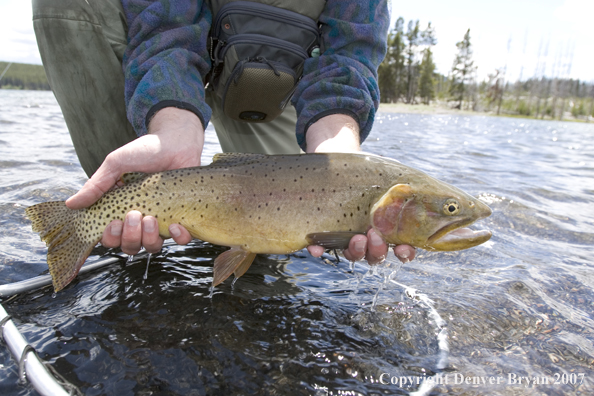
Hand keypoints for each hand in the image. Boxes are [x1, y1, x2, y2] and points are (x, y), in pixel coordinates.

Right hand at [65, 108, 203, 253]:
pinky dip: (178, 237)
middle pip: (130, 246)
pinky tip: (175, 224)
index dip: (110, 238)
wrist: (176, 142)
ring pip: (152, 247)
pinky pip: (181, 239)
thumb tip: (71, 204)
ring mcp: (161, 220)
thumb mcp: (116, 164)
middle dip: (129, 236)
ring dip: (149, 238)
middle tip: (134, 215)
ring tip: (150, 218)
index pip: (110, 237)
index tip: (113, 222)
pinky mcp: (182, 218)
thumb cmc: (144, 151)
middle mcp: (139, 219)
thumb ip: (96, 185)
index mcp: (120, 210)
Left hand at [305, 114, 415, 263]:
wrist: (341, 161)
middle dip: (377, 250)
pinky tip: (314, 247)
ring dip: (356, 251)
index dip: (404, 254)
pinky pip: (321, 247)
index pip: (402, 250)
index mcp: (391, 229)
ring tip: (357, 237)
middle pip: (376, 256)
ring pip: (353, 254)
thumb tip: (472, 206)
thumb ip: (420, 194)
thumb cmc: (374, 174)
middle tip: (374, 234)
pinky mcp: (325, 232)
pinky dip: (318, 249)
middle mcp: (370, 238)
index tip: (405, 248)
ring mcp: (347, 236)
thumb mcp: (399, 180)